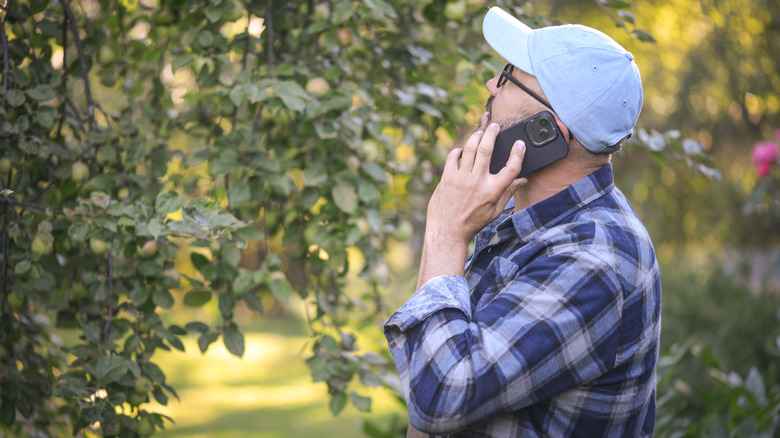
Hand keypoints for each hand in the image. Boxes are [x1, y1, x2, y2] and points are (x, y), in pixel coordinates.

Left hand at [426, 122, 526, 245]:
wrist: (448, 231)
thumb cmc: (472, 222)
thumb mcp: (495, 211)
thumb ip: (508, 193)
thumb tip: (523, 180)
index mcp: (492, 191)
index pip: (511, 168)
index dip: (518, 154)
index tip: (519, 144)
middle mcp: (477, 182)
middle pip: (487, 150)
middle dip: (493, 133)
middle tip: (495, 126)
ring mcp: (461, 179)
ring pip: (470, 149)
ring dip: (476, 136)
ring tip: (480, 132)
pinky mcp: (447, 178)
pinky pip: (453, 157)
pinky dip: (458, 151)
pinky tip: (462, 151)